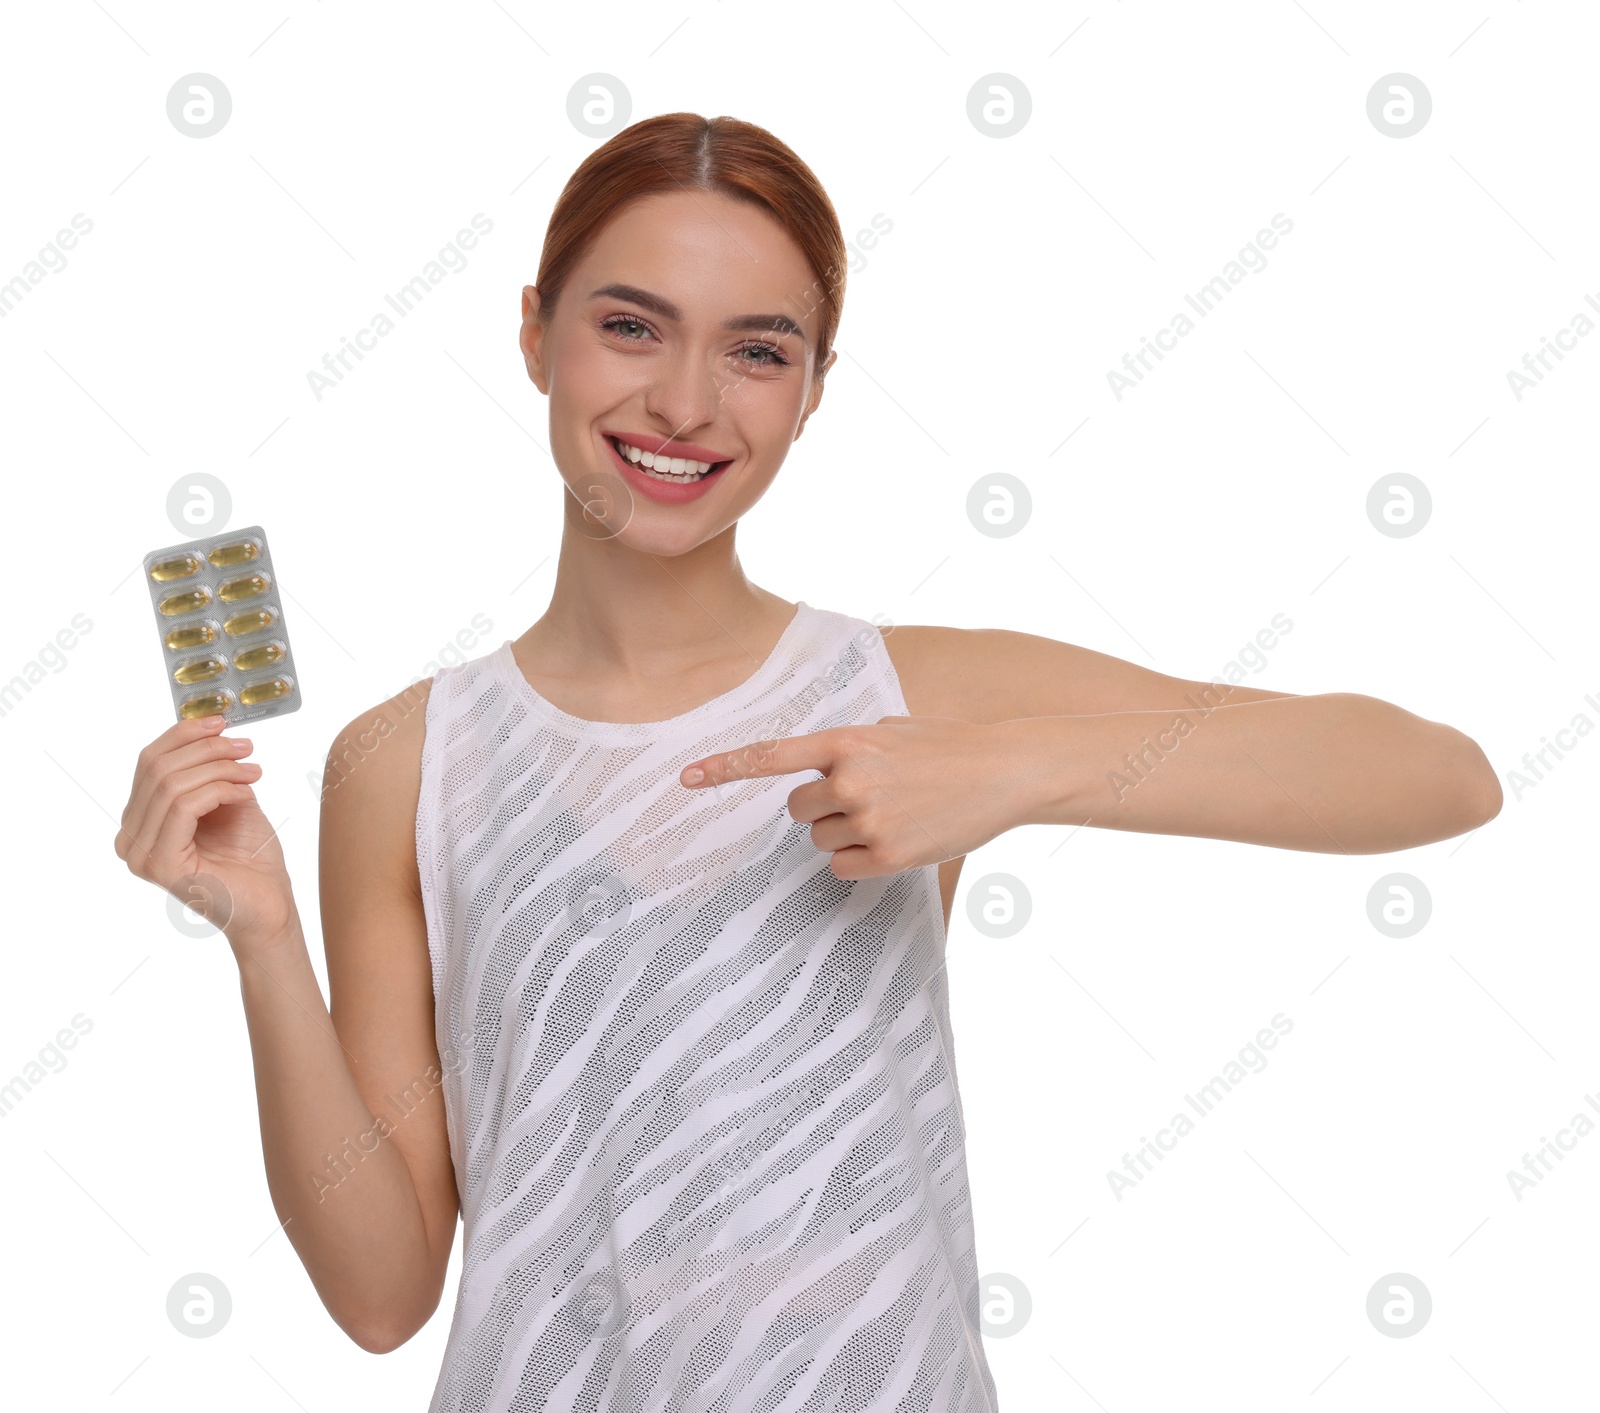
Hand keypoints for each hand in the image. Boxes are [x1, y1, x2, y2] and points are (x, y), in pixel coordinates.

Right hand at [114, 714, 296, 953]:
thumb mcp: (227, 800)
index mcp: (139, 821)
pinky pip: (184, 807)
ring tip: (254, 773)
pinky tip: (246, 794)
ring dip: (220, 769)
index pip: (149, 762)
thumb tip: (208, 729)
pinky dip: (220, 790)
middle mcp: (130, 839)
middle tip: (246, 748)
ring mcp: (141, 855)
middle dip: (207, 749)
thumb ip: (208, 771)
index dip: (184, 734)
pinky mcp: (161, 865)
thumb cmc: (250, 858)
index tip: (222, 721)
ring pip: (172, 784)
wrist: (269, 907)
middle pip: (158, 768)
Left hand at [679, 715, 1033, 879]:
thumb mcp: (893, 728)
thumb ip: (850, 744)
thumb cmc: (948, 746)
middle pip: (796, 809)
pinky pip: (842, 867)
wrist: (1005, 772)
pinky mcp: (888, 856)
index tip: (685, 779)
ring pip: (819, 839)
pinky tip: (896, 840)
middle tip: (863, 799)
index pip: (772, 756)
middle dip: (820, 807)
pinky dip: (859, 860)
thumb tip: (820, 767)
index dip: (725, 768)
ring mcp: (869, 820)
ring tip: (892, 815)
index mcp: (848, 741)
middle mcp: (851, 779)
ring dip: (844, 832)